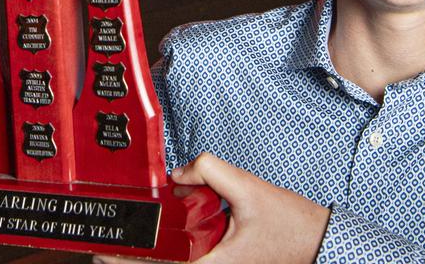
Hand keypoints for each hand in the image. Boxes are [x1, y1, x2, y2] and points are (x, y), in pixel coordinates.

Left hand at [95, 152, 329, 263]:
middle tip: (105, 248)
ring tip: (126, 243)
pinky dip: (172, 250)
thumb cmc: (292, 225)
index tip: (106, 254)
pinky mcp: (223, 261)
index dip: (128, 263)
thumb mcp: (249, 189)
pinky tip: (162, 236)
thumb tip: (178, 174)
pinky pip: (190, 258)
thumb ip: (210, 170)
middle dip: (133, 260)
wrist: (318, 240)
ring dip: (152, 255)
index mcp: (212, 263)